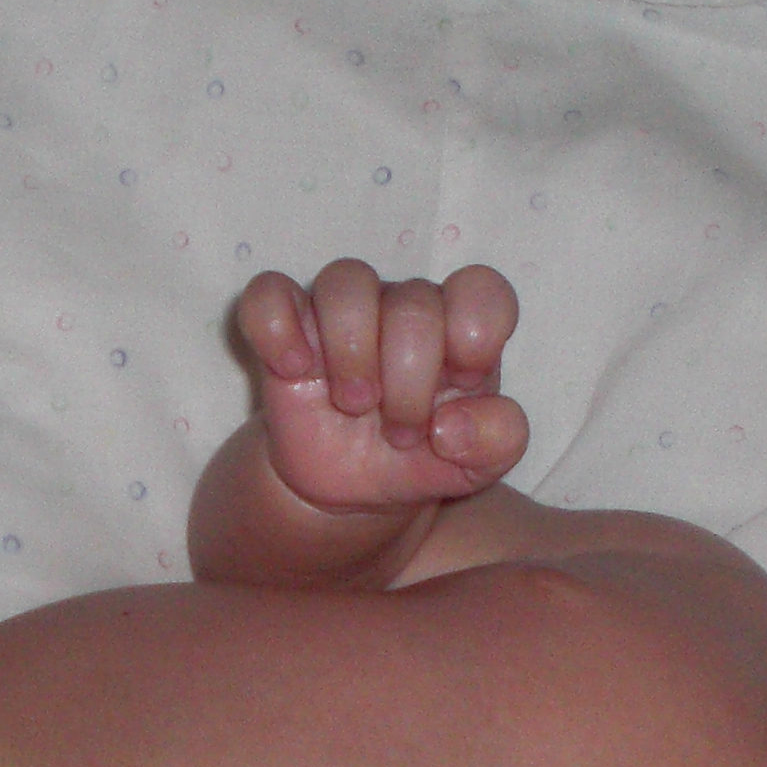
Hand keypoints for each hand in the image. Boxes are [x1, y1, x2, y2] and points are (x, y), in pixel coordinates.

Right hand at [236, 260, 529, 511]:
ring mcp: (342, 311)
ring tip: (352, 405)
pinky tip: (293, 370)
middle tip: (399, 431)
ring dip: (352, 351)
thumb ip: (498, 440)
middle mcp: (403, 307)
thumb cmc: (421, 456)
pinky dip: (277, 328)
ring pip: (346, 281)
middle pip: (414, 304)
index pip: (482, 290)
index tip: (463, 384)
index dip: (475, 334)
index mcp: (459, 328)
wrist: (352, 486)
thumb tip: (451, 425)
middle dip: (409, 379)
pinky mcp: (287, 324)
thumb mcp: (476, 465)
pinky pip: (269, 294)